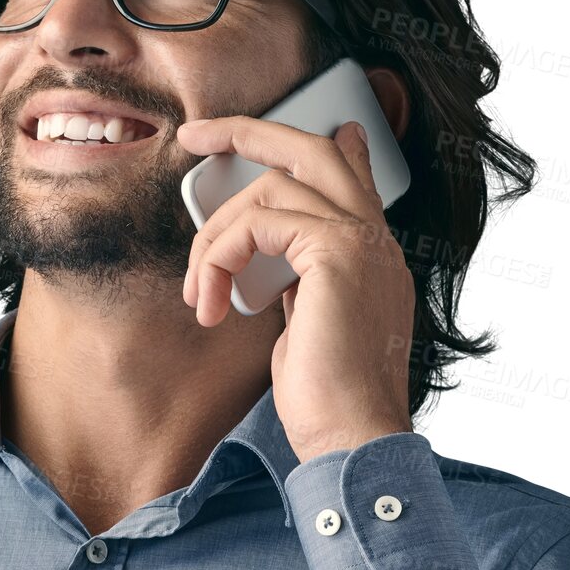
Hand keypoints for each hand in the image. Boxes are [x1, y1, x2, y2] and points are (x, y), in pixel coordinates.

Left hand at [176, 116, 413, 462]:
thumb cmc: (327, 397)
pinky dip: (220, 255)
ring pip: (271, 186)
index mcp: (370, 254)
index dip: (311, 140)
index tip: (260, 133)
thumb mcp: (305, 323)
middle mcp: (374, 238)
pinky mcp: (336, 253)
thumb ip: (293, 278)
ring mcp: (361, 241)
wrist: (354, 438)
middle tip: (195, 135)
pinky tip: (211, 301)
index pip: (349, 172)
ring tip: (198, 291)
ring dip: (214, 236)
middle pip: (312, 148)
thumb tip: (263, 252)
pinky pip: (259, 223)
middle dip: (246, 131)